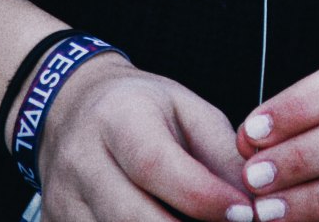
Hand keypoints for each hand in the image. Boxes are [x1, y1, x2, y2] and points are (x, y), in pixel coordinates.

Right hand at [37, 54, 253, 221]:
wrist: (73, 107)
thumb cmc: (140, 108)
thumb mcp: (187, 109)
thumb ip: (221, 153)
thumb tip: (255, 200)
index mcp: (118, 117)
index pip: (155, 164)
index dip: (203, 196)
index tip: (243, 212)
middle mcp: (82, 159)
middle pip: (131, 218)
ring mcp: (63, 198)